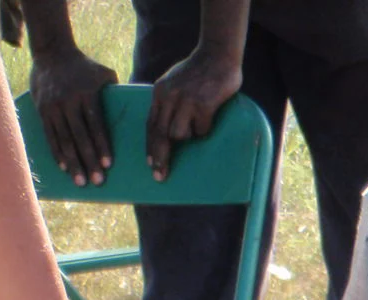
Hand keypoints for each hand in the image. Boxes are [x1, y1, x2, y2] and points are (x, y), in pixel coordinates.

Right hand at [29, 48, 118, 186]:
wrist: (52, 52)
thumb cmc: (85, 67)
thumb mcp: (103, 74)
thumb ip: (116, 92)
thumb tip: (133, 113)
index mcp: (87, 94)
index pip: (96, 125)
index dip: (101, 146)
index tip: (108, 165)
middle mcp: (68, 102)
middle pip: (80, 137)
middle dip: (89, 161)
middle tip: (97, 181)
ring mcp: (53, 106)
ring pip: (63, 140)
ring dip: (72, 163)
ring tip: (80, 181)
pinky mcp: (42, 109)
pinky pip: (49, 135)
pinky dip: (57, 153)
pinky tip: (63, 168)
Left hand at [146, 46, 242, 179]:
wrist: (218, 55)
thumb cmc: (198, 71)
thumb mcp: (174, 83)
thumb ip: (168, 101)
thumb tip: (166, 128)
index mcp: (160, 92)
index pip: (150, 124)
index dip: (150, 147)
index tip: (150, 164)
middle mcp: (169, 96)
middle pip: (160, 134)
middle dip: (160, 157)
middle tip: (160, 175)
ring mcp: (186, 101)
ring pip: (179, 134)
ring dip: (189, 136)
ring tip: (198, 124)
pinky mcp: (203, 104)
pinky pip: (201, 129)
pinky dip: (205, 128)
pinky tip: (209, 117)